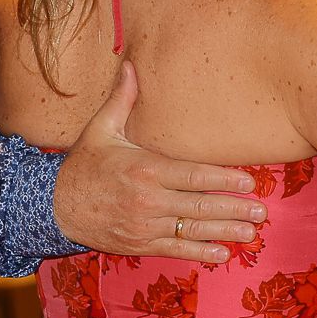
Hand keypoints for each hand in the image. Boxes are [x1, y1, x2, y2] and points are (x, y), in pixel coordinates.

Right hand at [54, 61, 267, 261]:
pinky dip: (200, 253)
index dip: (224, 179)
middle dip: (234, 208)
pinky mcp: (139, 245)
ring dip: (225, 232)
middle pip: (199, 205)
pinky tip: (222, 254)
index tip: (249, 181)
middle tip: (262, 210)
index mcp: (144, 169)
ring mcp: (144, 226)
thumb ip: (122, 99)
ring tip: (251, 232)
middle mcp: (148, 200)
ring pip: (192, 230)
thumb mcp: (100, 129)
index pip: (193, 175)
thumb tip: (131, 63)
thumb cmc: (84, 165)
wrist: (54, 206)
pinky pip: (175, 250)